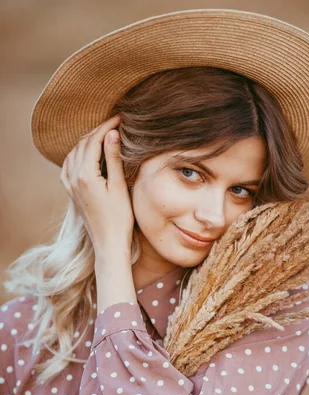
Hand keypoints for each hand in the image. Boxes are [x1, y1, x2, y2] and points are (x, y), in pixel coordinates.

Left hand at [60, 114, 134, 252]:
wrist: (108, 243)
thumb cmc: (119, 219)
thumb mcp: (120, 187)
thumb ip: (113, 159)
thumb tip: (112, 134)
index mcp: (85, 174)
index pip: (94, 140)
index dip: (107, 126)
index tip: (120, 118)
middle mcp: (73, 177)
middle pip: (82, 144)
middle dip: (98, 131)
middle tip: (115, 123)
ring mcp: (69, 185)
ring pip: (74, 152)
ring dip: (88, 140)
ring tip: (104, 134)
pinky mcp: (71, 192)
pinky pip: (69, 164)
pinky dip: (78, 153)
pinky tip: (87, 153)